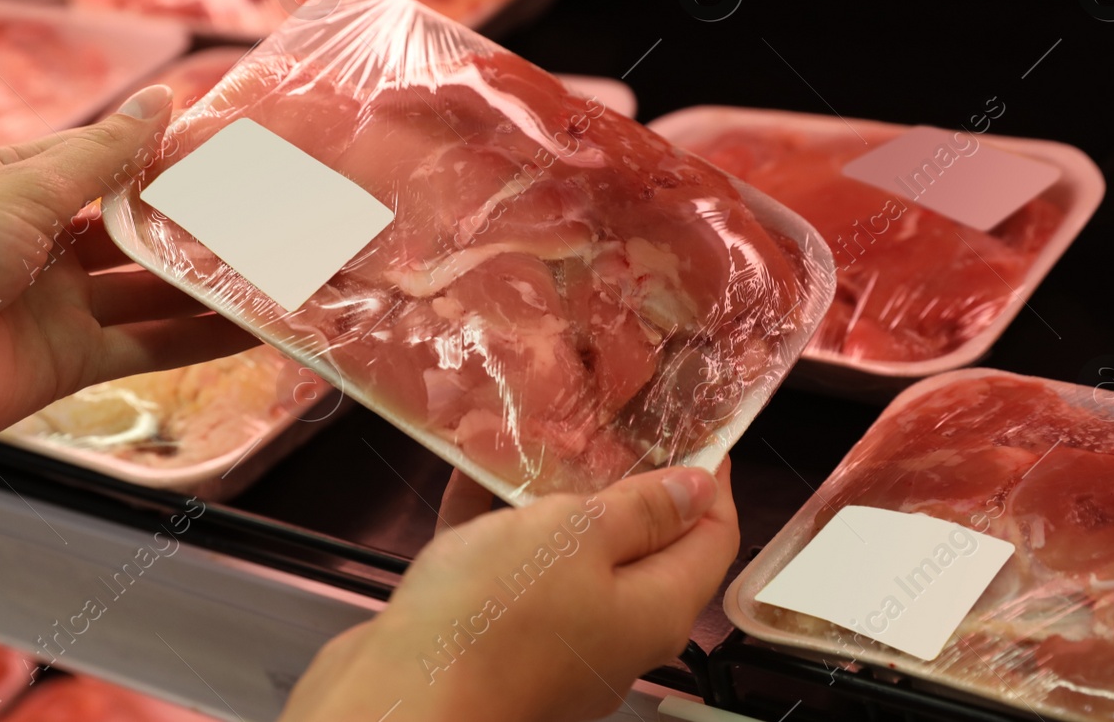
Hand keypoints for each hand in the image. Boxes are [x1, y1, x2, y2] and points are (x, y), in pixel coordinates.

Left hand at [0, 82, 255, 463]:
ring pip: (152, 290)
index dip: (170, 156)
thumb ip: (105, 153)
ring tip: (279, 266)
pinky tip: (252, 328)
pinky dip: (198, 339)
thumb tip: (164, 100)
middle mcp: (45, 243)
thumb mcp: (24, 184)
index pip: (113, 161)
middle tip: (274, 210)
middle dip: (199, 221)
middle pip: (139, 228)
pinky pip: (147, 345)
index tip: (236, 149)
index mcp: (23, 184)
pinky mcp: (68, 362)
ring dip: (209, 282)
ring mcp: (58, 306)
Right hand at [281, 461, 738, 721]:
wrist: (401, 698)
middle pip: (640, 547)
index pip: (711, 538)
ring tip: (533, 432)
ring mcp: (551, 640)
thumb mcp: (579, 536)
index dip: (708, 481)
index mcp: (656, 608)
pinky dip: (492, 519)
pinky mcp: (492, 637)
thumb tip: (697, 490)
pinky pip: (505, 567)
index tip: (695, 427)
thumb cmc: (500, 613)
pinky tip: (469, 467)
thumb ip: (640, 509)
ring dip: (549, 496)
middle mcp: (614, 632)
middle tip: (605, 420)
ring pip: (566, 555)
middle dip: (623, 481)